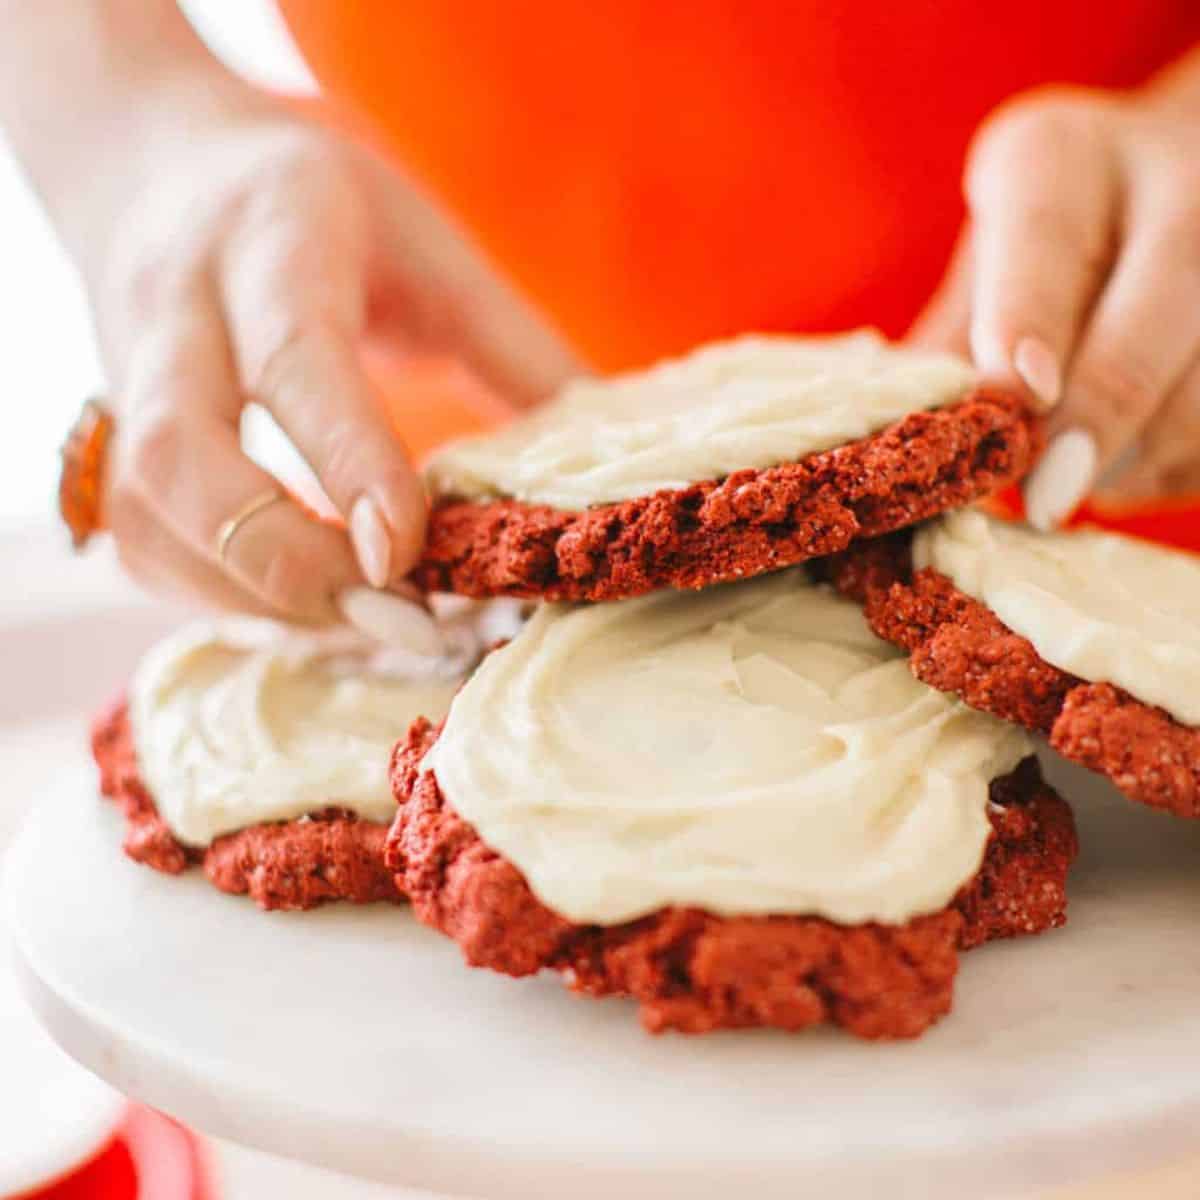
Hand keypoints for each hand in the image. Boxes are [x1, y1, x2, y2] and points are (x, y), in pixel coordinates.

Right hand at [90, 89, 579, 625]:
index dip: (349, 464)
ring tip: (363, 624)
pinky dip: (223, 596)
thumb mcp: (427, 245)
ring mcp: (122, 378)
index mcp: (271, 243)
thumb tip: (595, 466)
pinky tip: (304, 607)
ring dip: (253, 596)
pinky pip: (140, 543)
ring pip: (146, 518)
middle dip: (285, 558)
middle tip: (393, 615)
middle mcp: (173, 312)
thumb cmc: (318, 206)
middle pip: (182, 456)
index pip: (297, 363)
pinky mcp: (110, 435)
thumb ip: (511, 347)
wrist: (155, 163)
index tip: (402, 555)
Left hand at [913, 54, 1199, 526]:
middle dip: (1105, 404)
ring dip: (1142, 448)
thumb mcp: (979, 282)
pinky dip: (1176, 462)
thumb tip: (906, 448)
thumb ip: (947, 355)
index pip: (1045, 236)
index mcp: (1058, 158)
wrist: (1157, 206)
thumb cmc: (1034, 266)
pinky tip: (1131, 464)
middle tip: (1049, 494)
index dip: (1031, 317)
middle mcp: (1171, 172)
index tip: (1018, 395)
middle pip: (1162, 290)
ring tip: (1071, 486)